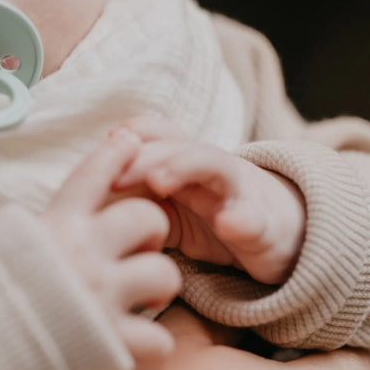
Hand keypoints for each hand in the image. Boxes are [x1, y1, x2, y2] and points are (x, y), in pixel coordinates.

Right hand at [42, 128, 181, 361]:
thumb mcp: (1, 244)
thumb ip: (36, 229)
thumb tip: (52, 213)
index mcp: (54, 225)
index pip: (92, 176)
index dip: (116, 153)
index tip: (132, 140)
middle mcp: (81, 254)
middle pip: (147, 217)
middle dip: (152, 229)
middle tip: (140, 247)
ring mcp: (100, 297)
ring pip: (164, 272)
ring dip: (159, 285)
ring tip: (144, 297)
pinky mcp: (111, 344)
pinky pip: (159, 339)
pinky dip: (152, 345)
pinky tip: (136, 344)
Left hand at [113, 115, 305, 283]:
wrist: (285, 234)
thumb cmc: (215, 214)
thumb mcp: (171, 208)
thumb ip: (136, 200)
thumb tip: (84, 205)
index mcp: (183, 161)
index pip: (156, 134)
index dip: (131, 135)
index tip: (104, 145)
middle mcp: (209, 167)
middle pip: (175, 146)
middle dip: (143, 156)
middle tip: (115, 176)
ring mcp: (238, 192)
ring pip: (214, 164)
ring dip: (184, 166)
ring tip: (159, 181)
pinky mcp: (264, 226)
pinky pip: (255, 220)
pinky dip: (244, 220)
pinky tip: (231, 224)